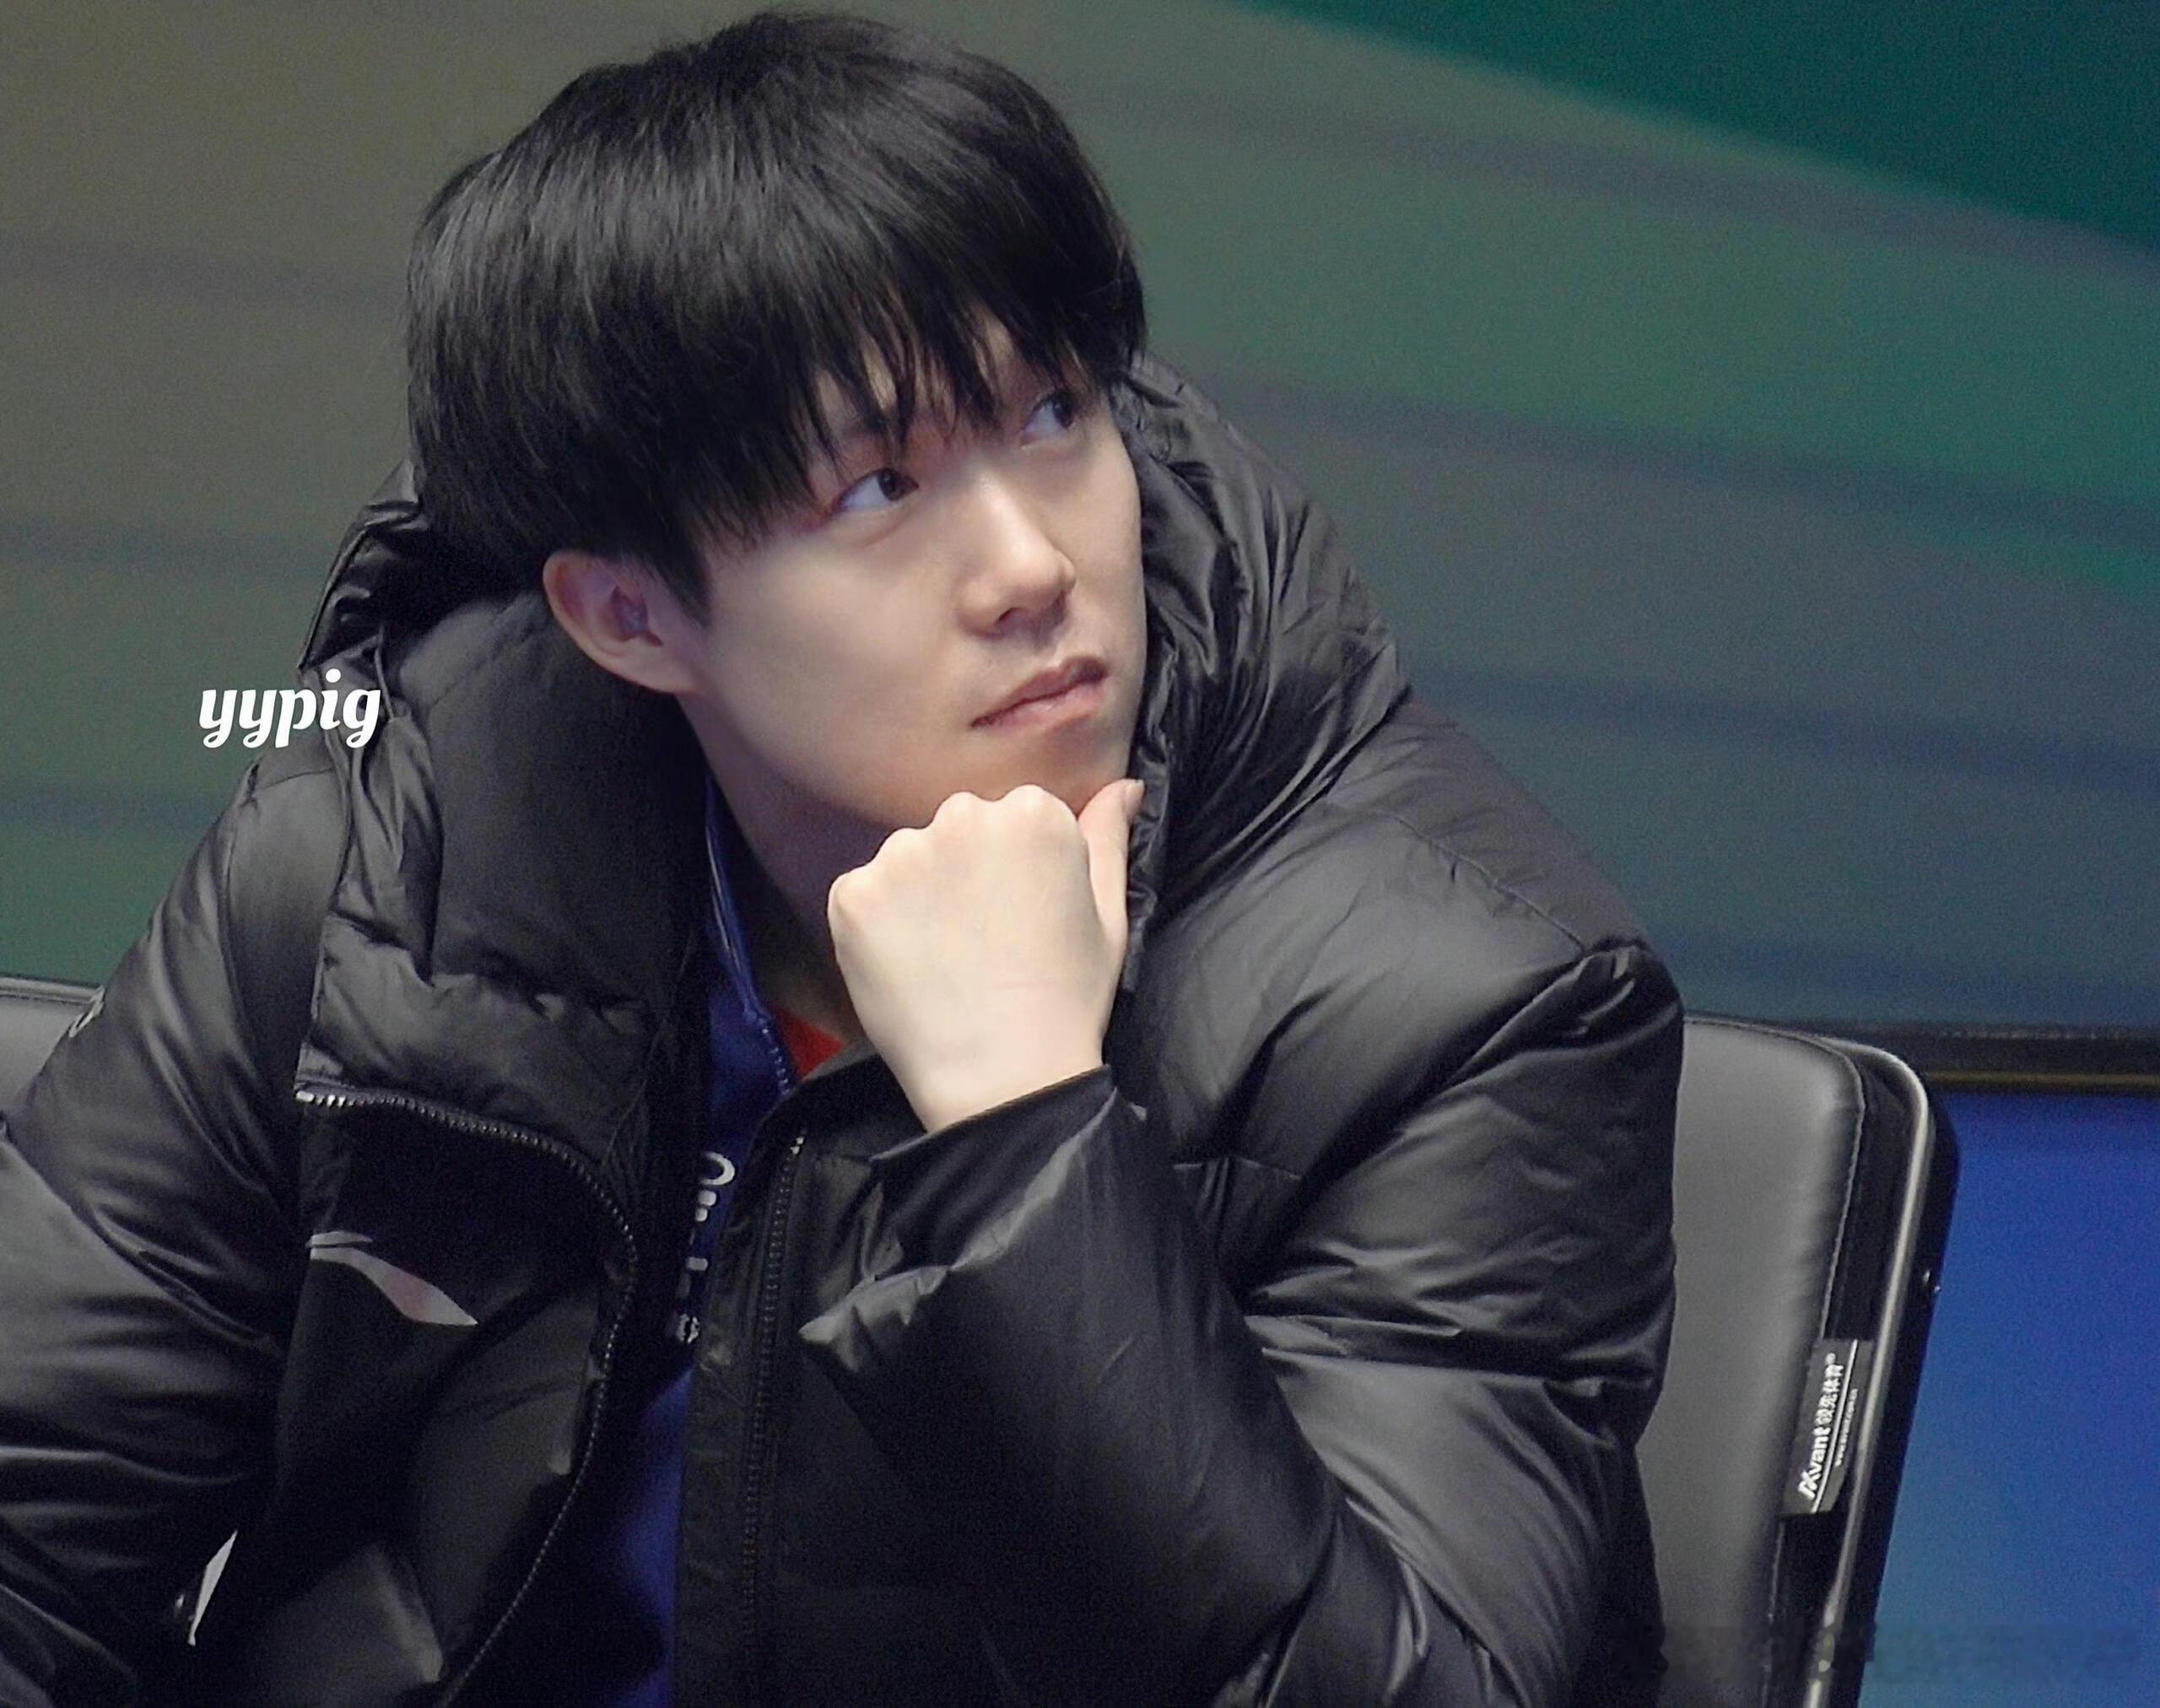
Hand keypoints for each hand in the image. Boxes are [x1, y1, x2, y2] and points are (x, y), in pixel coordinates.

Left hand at [827, 777, 1142, 1132]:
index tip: (1023, 918)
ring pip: (908, 861)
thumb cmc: (1067, 1000)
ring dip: (919, 896)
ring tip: (945, 961)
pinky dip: (878, 928)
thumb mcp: (1109, 916)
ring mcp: (900, 855)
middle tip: (984, 943)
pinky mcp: (853, 895)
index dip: (1017, 872)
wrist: (1003, 1079)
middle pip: (958, 830)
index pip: (1014, 818)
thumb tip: (1125, 786)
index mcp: (1033, 813)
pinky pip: (863, 896)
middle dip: (966, 872)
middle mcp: (962, 816)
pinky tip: (909, 969)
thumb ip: (1108, 839)